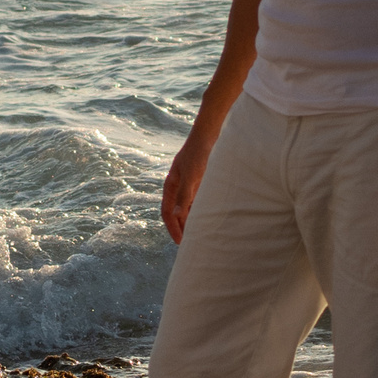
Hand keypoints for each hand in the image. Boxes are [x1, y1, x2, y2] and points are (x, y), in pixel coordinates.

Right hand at [160, 129, 215, 243]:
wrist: (210, 134)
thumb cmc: (199, 153)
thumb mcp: (191, 177)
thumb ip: (184, 197)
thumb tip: (175, 216)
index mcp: (171, 185)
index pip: (166, 212)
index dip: (173, 228)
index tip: (181, 243)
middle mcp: (178, 186)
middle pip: (177, 212)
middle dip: (182, 227)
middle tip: (191, 242)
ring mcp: (190, 183)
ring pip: (188, 207)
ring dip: (192, 219)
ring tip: (202, 232)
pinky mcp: (201, 180)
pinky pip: (199, 200)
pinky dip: (202, 209)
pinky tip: (211, 216)